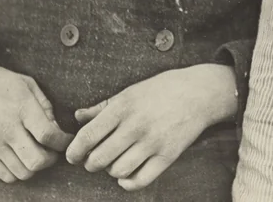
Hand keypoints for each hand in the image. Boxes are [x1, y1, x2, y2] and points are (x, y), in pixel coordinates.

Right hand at [0, 59, 73, 183]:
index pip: (48, 135)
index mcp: (21, 108)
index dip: (63, 142)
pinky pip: (6, 176)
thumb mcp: (28, 84)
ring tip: (37, 153)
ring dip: (36, 167)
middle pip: (37, 161)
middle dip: (52, 158)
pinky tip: (21, 157)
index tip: (67, 139)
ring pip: (23, 173)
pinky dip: (19, 172)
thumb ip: (45, 107)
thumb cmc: (0, 83)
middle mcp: (7, 129)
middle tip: (53, 149)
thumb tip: (57, 130)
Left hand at [66, 64, 237, 190]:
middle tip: (93, 160)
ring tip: (114, 162)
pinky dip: (127, 183)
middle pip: (99, 159)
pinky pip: (140, 180)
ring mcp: (153, 142)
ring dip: (111, 170)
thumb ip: (102, 107)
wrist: (199, 92)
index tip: (72, 156)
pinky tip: (127, 174)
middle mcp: (136, 125)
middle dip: (90, 163)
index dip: (74, 151)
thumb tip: (77, 117)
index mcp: (123, 106)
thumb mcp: (130, 91)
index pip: (88, 136)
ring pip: (117, 171)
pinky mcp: (168, 155)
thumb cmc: (161, 89)